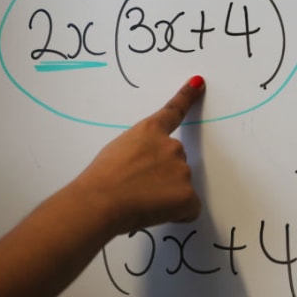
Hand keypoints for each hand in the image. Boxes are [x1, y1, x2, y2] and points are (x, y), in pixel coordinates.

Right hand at [69, 76, 205, 235]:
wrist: (99, 202)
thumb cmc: (99, 180)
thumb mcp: (116, 152)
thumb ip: (140, 152)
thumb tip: (147, 169)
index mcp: (150, 132)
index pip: (173, 111)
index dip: (186, 97)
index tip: (198, 83)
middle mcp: (172, 146)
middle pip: (175, 161)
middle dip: (163, 175)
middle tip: (137, 188)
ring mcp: (182, 170)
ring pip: (181, 186)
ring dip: (167, 195)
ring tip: (139, 201)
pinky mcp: (188, 195)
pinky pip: (188, 208)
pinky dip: (177, 213)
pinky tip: (154, 212)